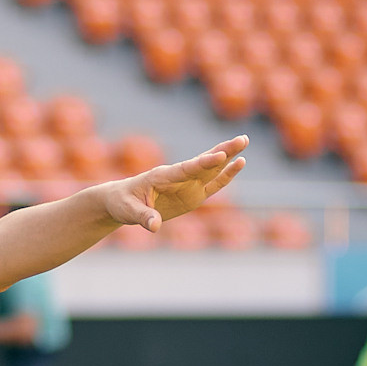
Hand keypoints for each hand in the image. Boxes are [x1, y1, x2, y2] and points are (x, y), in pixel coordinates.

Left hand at [110, 136, 249, 230]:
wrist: (122, 202)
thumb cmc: (123, 203)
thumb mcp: (128, 211)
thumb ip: (143, 217)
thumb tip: (154, 227)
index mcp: (163, 176)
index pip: (187, 168)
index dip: (204, 162)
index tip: (220, 155)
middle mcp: (179, 177)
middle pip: (204, 162)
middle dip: (223, 151)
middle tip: (242, 139)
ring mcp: (188, 184)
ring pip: (212, 169)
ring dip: (228, 156)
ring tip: (245, 141)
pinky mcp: (193, 194)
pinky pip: (213, 185)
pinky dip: (226, 175)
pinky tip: (239, 164)